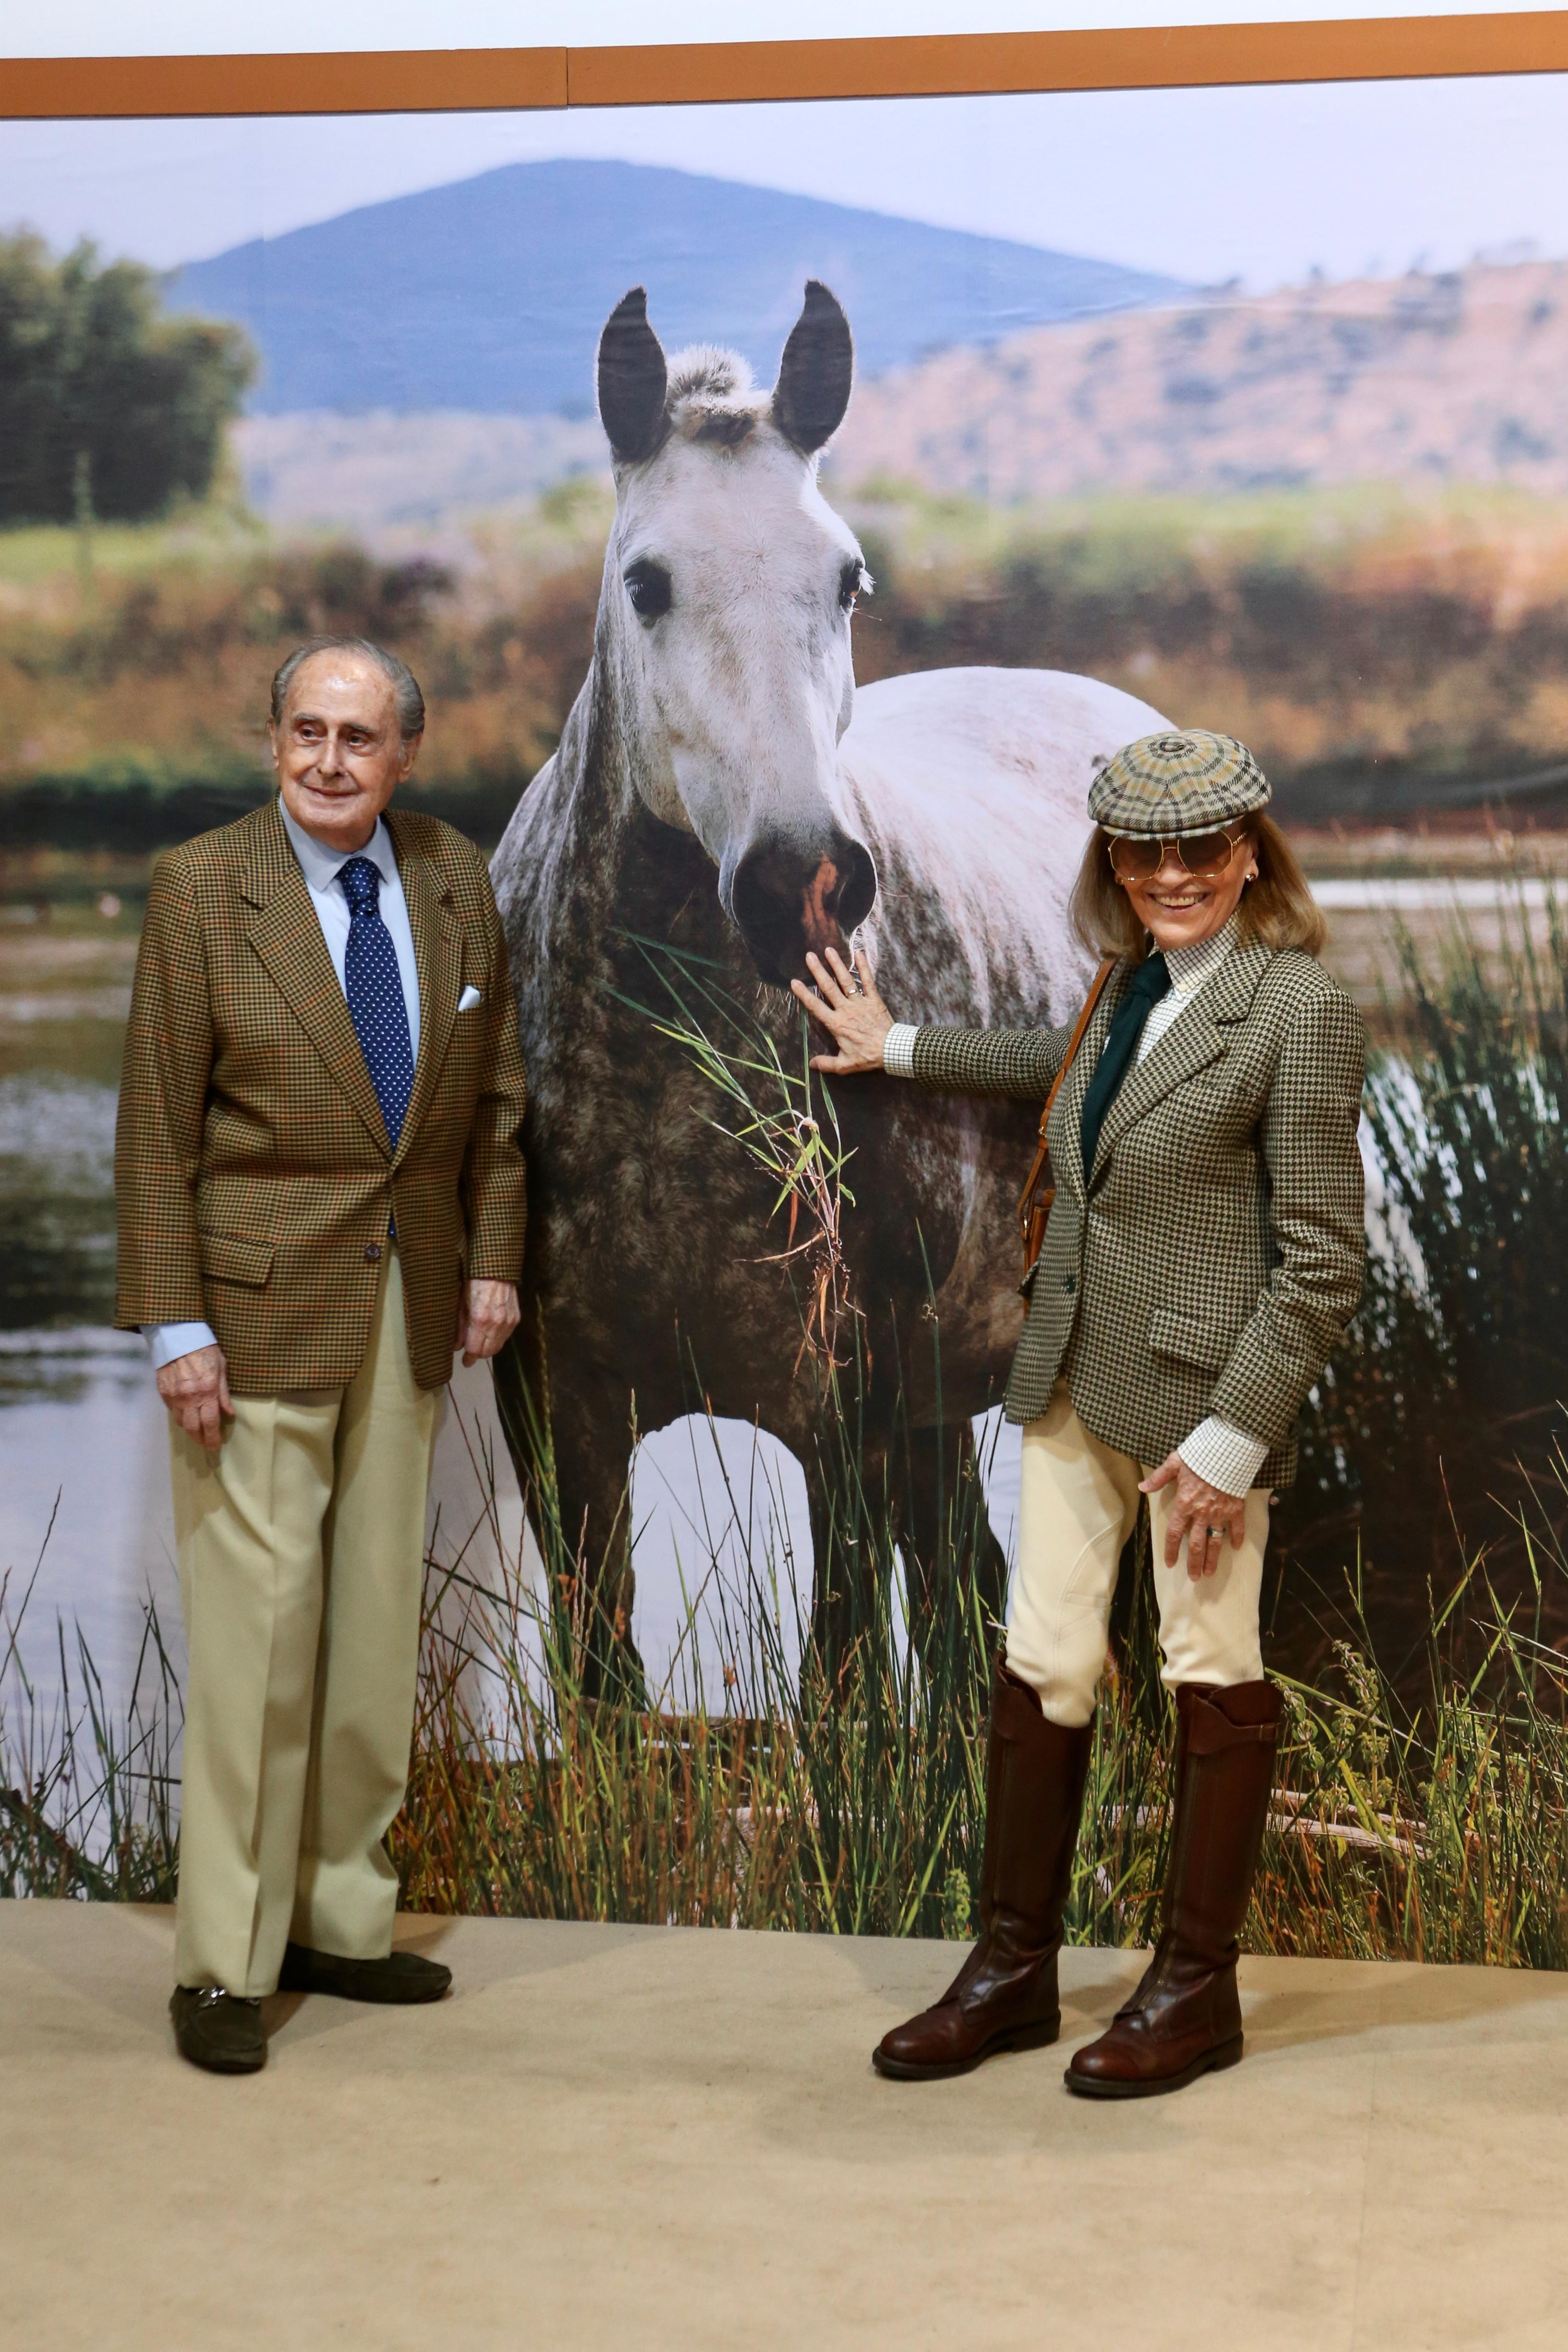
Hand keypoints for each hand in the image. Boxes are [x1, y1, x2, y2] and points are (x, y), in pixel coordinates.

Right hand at [157, 1343, 232, 1452]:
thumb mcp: (222, 1367)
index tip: (215, 1446)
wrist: (177, 1336)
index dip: (213, 1437)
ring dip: (190, 1429)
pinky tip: (186, 1415)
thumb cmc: (204, 1349)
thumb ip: (224, 1392)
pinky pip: (172, 1411)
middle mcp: (189, 1397)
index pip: (210, 1422)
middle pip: (193, 1428)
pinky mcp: (163, 1391)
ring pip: (181, 1422)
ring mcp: (174, 1395)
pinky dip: (180, 1416)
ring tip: (197, 1431)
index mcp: (207, 1391)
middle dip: (200, 1439)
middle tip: (206, 1444)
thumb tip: (229, 1412)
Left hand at [457, 1278, 519, 1365]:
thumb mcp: (461, 1304)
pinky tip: (490, 1333)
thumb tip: (456, 1347)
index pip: (475, 1350)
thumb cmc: (473, 1283)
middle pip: (488, 1352)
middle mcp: (496, 1324)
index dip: (469, 1358)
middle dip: (478, 1355)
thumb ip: (459, 1328)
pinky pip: (506, 1337)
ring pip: (498, 1346)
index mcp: (480, 1320)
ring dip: (488, 1348)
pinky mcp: (516, 1318)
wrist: (496, 1269)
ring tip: (479, 1344)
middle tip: (470, 1354)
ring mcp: (508, 1322)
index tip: (465, 1362)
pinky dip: (497, 1339)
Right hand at [789, 947, 895, 1073]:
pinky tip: (858, 953)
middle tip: (809, 956)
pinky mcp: (874, 999)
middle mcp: (846, 1009)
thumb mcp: (845, 1065)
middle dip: (818, 971)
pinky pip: (868, 981)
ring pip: (846, 980)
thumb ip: (827, 1064)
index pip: (816, 1006)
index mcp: (836, 1023)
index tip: (794, 982)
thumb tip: (811, 1065)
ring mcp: (860, 1002)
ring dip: (837, 965)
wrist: (891, 1049)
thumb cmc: (867, 1056)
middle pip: (828, 987)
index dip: (804, 994)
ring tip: (829, 950)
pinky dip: (864, 967)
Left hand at [1140, 1452, 1246, 1581]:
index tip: (1170, 1563)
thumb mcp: (1174, 1463)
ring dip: (1213, 1559)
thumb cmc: (1199, 1456)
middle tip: (1194, 1578)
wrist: (1227, 1451)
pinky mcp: (1236, 1509)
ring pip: (1215, 1542)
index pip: (1175, 1533)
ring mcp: (1220, 1513)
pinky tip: (1236, 1548)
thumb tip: (1142, 1487)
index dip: (1172, 1550)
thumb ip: (1159, 1478)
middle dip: (1194, 1563)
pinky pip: (1237, 1528)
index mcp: (1184, 1504)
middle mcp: (1201, 1514)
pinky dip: (1237, 1538)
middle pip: (1196, 1545)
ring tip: (1210, 1573)